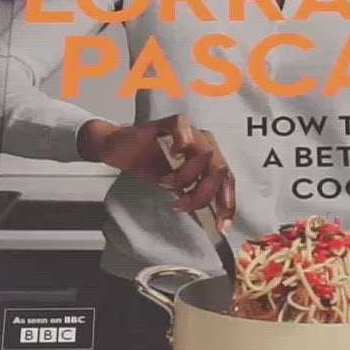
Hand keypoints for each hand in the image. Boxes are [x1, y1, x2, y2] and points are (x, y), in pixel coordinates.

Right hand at [78, 114, 236, 228]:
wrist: (122, 151)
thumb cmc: (150, 166)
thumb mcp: (176, 190)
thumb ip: (195, 203)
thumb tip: (211, 225)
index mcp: (211, 160)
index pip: (227, 181)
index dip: (227, 204)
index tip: (221, 227)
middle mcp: (206, 143)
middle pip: (220, 170)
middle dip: (203, 194)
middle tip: (183, 205)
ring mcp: (191, 131)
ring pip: (205, 154)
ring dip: (186, 176)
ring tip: (166, 184)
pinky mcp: (172, 122)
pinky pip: (184, 128)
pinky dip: (181, 143)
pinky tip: (171, 155)